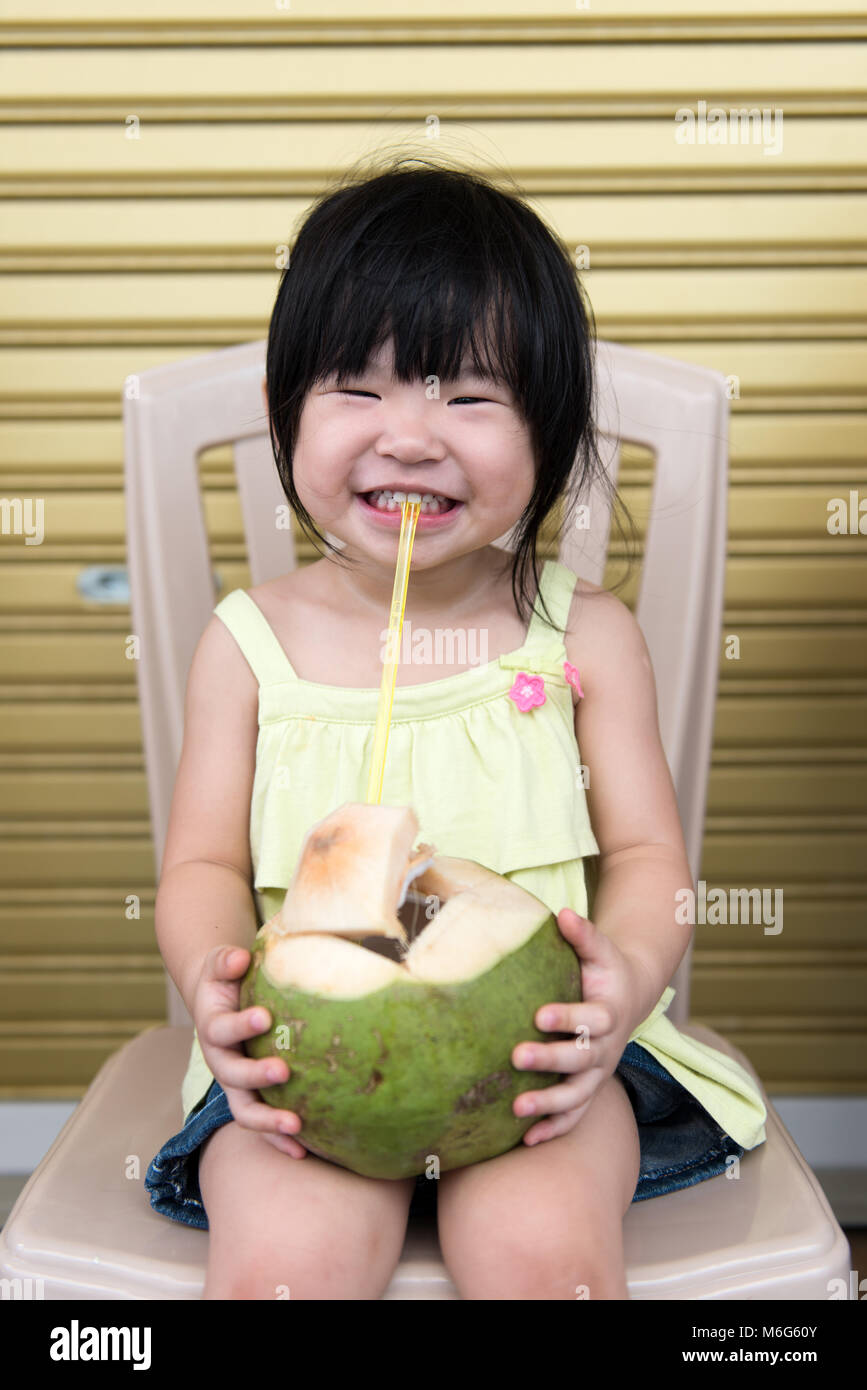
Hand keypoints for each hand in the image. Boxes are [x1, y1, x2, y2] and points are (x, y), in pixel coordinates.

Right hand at [192, 945, 307, 1158]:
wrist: (217, 1000)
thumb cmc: (227, 979)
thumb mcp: (221, 964)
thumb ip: (226, 961)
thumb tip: (239, 959)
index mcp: (212, 1027)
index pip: (221, 1029)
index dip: (240, 1025)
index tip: (264, 1017)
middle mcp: (220, 1060)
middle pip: (232, 1076)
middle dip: (256, 1076)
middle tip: (283, 1072)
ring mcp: (234, 1084)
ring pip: (245, 1110)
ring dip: (269, 1122)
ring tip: (297, 1125)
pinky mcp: (251, 1097)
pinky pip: (263, 1123)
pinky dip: (280, 1140)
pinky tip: (305, 1151)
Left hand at [510, 908, 643, 1146]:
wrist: (629, 996)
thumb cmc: (605, 969)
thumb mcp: (600, 949)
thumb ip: (582, 935)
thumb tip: (563, 913)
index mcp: (609, 1012)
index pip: (591, 1018)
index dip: (568, 1017)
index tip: (538, 1014)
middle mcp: (607, 1047)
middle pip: (581, 1059)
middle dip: (550, 1060)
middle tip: (517, 1056)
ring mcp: (598, 1072)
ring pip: (578, 1095)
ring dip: (549, 1104)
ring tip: (517, 1108)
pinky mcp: (589, 1088)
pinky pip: (575, 1115)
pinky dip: (554, 1129)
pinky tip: (527, 1140)